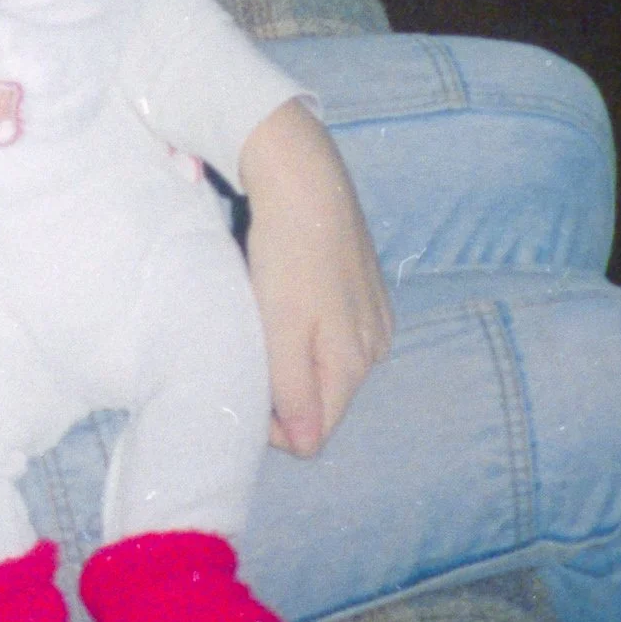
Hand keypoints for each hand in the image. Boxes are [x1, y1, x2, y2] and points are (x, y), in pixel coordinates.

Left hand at [236, 100, 392, 456]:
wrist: (306, 177)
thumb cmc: (286, 253)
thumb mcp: (281, 329)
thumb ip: (293, 390)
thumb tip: (306, 444)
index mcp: (353, 365)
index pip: (314, 433)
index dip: (273, 422)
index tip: (245, 382)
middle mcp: (375, 349)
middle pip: (322, 399)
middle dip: (283, 386)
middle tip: (251, 344)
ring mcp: (375, 317)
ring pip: (326, 365)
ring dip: (293, 354)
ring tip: (266, 314)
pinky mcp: (366, 288)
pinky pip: (334, 332)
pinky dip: (306, 325)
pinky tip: (288, 293)